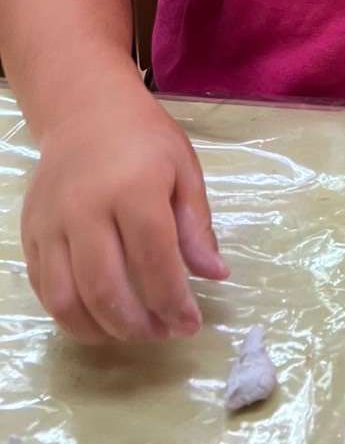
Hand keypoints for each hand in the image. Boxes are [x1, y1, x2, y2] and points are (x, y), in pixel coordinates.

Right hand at [22, 89, 227, 341]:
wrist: (86, 110)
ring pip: (66, 299)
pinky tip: (97, 316)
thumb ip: (196, 227)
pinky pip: (43, 288)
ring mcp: (51, 224)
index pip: (154, 262)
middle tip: (162, 333)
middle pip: (105, 289)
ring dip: (100, 330)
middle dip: (137, 326)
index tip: (190, 325)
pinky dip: (69, 314)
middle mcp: (86, 210)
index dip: (173, 303)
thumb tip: (215, 276)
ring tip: (130, 332)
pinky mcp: (30, 232)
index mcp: (134, 189)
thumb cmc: (144, 139)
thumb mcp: (184, 172)